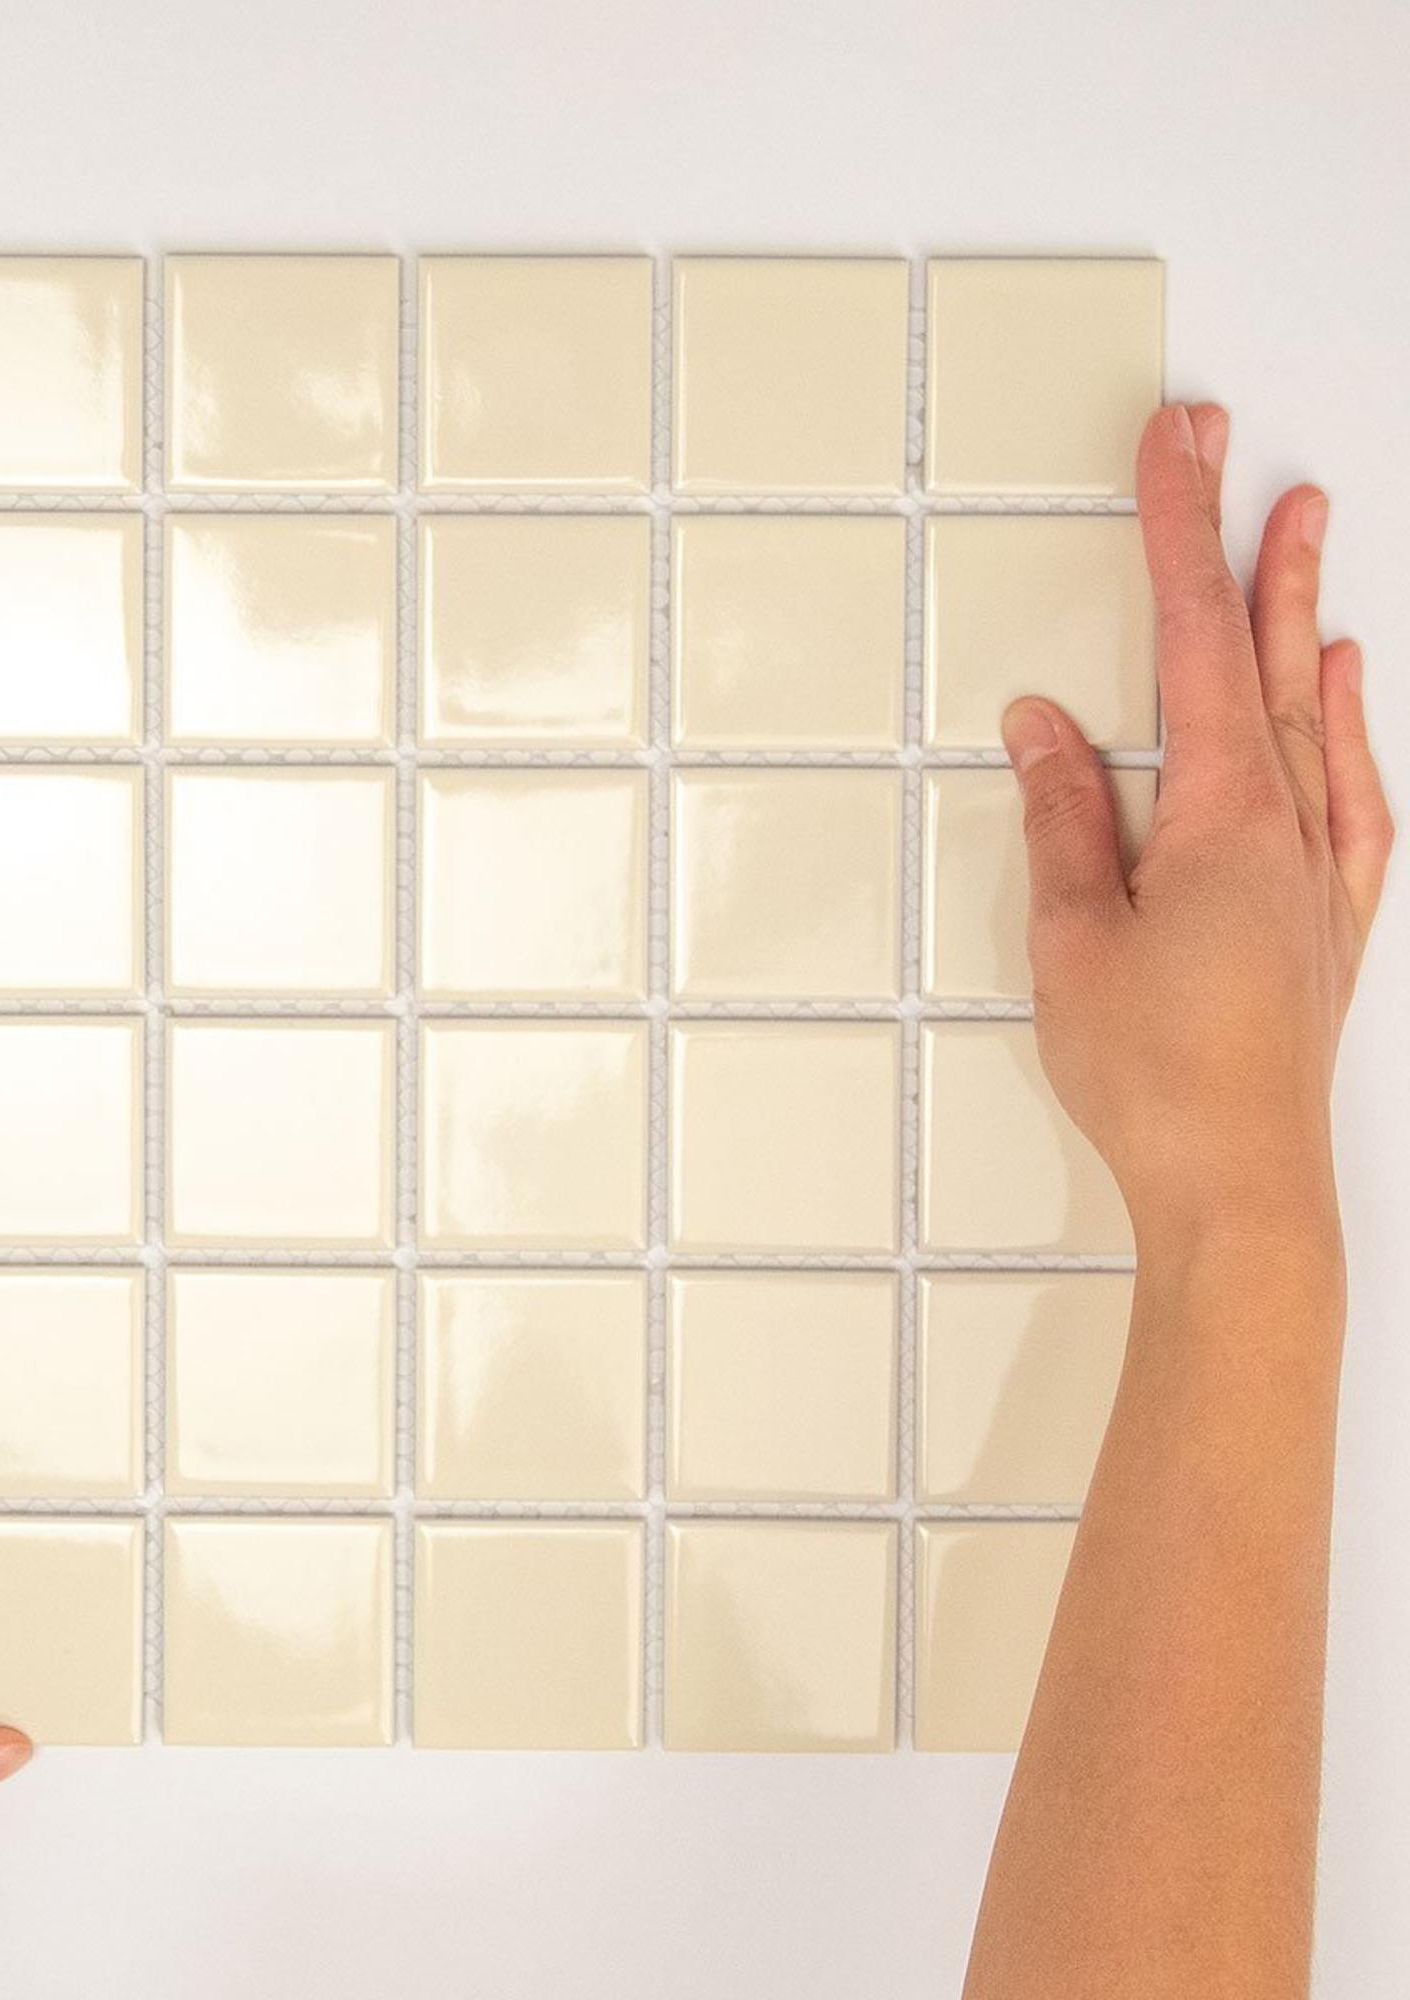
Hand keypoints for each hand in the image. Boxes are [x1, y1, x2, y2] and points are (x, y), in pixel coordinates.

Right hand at [1002, 402, 1391, 1250]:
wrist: (1240, 1186)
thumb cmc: (1156, 1075)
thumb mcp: (1075, 939)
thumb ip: (1066, 821)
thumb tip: (1046, 728)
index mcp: (1221, 817)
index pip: (1188, 643)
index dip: (1175, 533)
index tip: (1174, 446)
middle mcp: (1288, 827)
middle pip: (1259, 654)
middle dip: (1234, 542)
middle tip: (1228, 447)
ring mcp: (1319, 872)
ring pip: (1315, 713)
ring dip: (1296, 613)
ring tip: (1299, 530)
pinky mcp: (1325, 920)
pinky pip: (1354, 793)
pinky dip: (1348, 728)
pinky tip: (1343, 693)